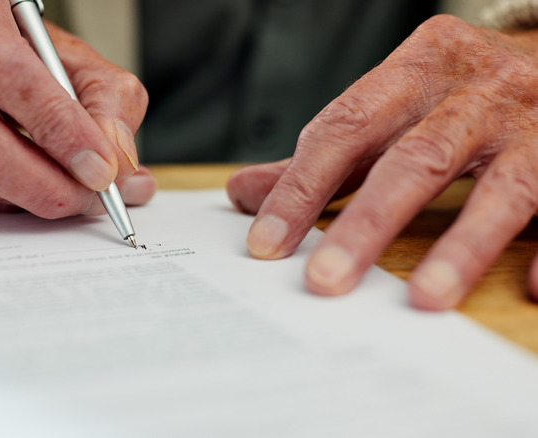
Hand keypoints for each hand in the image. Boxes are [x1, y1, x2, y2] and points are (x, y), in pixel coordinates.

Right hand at [0, 0, 154, 215]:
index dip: (56, 127)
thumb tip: (120, 169)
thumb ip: (109, 104)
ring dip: (27, 193)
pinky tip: (22, 182)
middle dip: (40, 182)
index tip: (100, 169)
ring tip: (70, 191)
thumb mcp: (76, 59)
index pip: (2, 69)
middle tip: (89, 199)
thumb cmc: (20, 49)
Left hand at [227, 15, 537, 309]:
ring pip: (501, 188)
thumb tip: (242, 192)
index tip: (266, 242)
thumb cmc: (455, 92)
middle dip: (368, 223)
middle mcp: (479, 89)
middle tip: (326, 280)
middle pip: (417, 158)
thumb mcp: (390, 107)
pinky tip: (526, 288)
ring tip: (423, 299)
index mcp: (419, 67)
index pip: (346, 127)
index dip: (302, 187)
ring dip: (462, 246)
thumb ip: (324, 154)